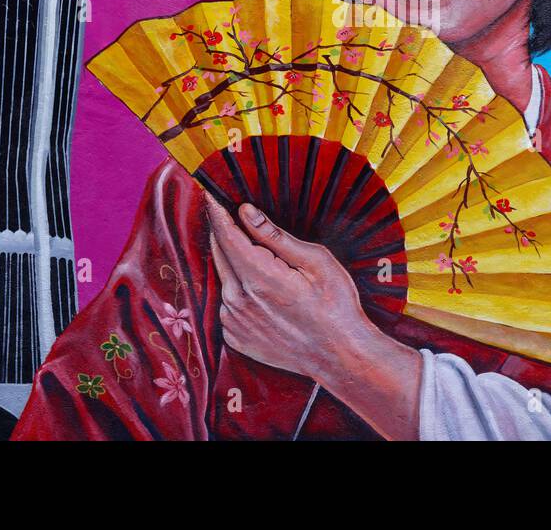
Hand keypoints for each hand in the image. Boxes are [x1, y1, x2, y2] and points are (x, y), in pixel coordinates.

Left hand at [205, 197, 370, 380]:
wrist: (340, 356)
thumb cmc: (336, 306)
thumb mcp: (316, 261)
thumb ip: (275, 237)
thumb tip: (245, 212)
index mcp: (260, 278)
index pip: (227, 236)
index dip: (217, 212)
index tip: (210, 193)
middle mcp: (239, 301)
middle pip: (220, 254)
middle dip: (224, 232)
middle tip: (234, 215)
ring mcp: (235, 322)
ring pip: (225, 279)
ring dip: (236, 264)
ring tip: (267, 265)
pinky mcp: (236, 337)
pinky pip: (229, 303)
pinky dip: (239, 291)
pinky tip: (266, 295)